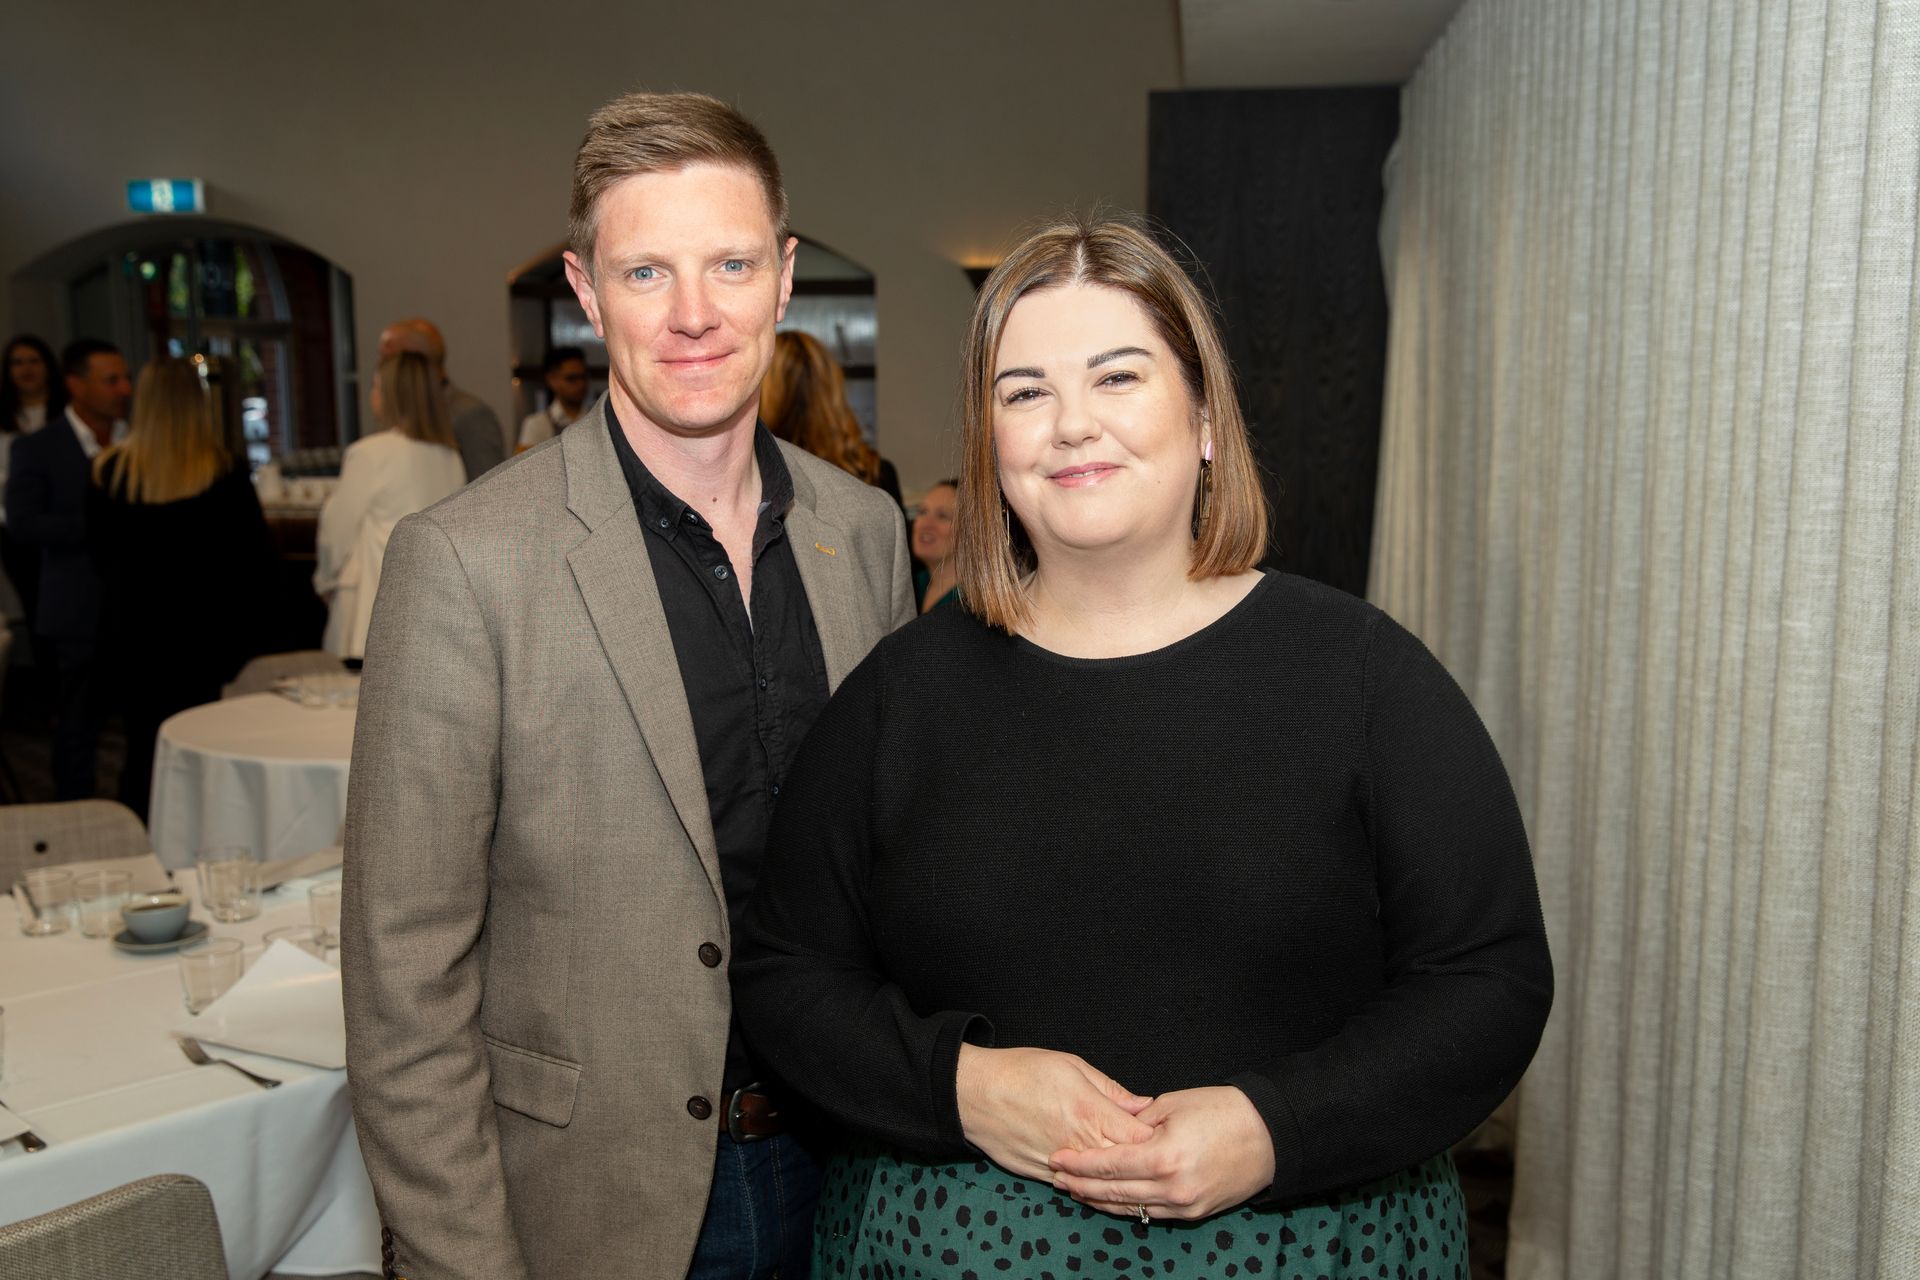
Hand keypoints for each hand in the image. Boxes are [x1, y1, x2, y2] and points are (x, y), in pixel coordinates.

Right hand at [955, 1045, 1154, 1181]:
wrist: (974, 1094)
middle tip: (1156, 1154)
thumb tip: (1143, 1105)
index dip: (1158, 1138)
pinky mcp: (1043, 1175)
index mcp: (1091, 1113)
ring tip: (1132, 1170)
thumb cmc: (1021, 1072)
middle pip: (1127, 1165)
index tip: (1166, 1133)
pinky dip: (1091, 1184)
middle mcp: (1079, 1144)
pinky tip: (1100, 1178)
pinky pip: (1076, 1187)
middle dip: (1144, 1160)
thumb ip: (1111, 1090)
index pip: (1141, 1138)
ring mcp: (1061, 1164)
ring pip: (1102, 1183)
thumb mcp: (1072, 1065)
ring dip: (1118, 1177)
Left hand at [1047, 1086, 1275, 1220]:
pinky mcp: (1194, 1213)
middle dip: (1081, 1186)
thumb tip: (1111, 1129)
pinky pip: (1151, 1214)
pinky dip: (1128, 1207)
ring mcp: (1183, 1205)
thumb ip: (1137, 1120)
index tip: (1057, 1158)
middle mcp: (1170, 1188)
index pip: (1108, 1165)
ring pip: (1129, 1208)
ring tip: (1076, 1191)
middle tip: (1057, 1178)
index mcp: (1163, 1156)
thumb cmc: (1224, 1111)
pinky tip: (1111, 1200)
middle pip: (1113, 1192)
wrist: (1270, 1136)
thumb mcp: (1173, 1104)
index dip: (1078, 1164)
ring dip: (1100, 1201)